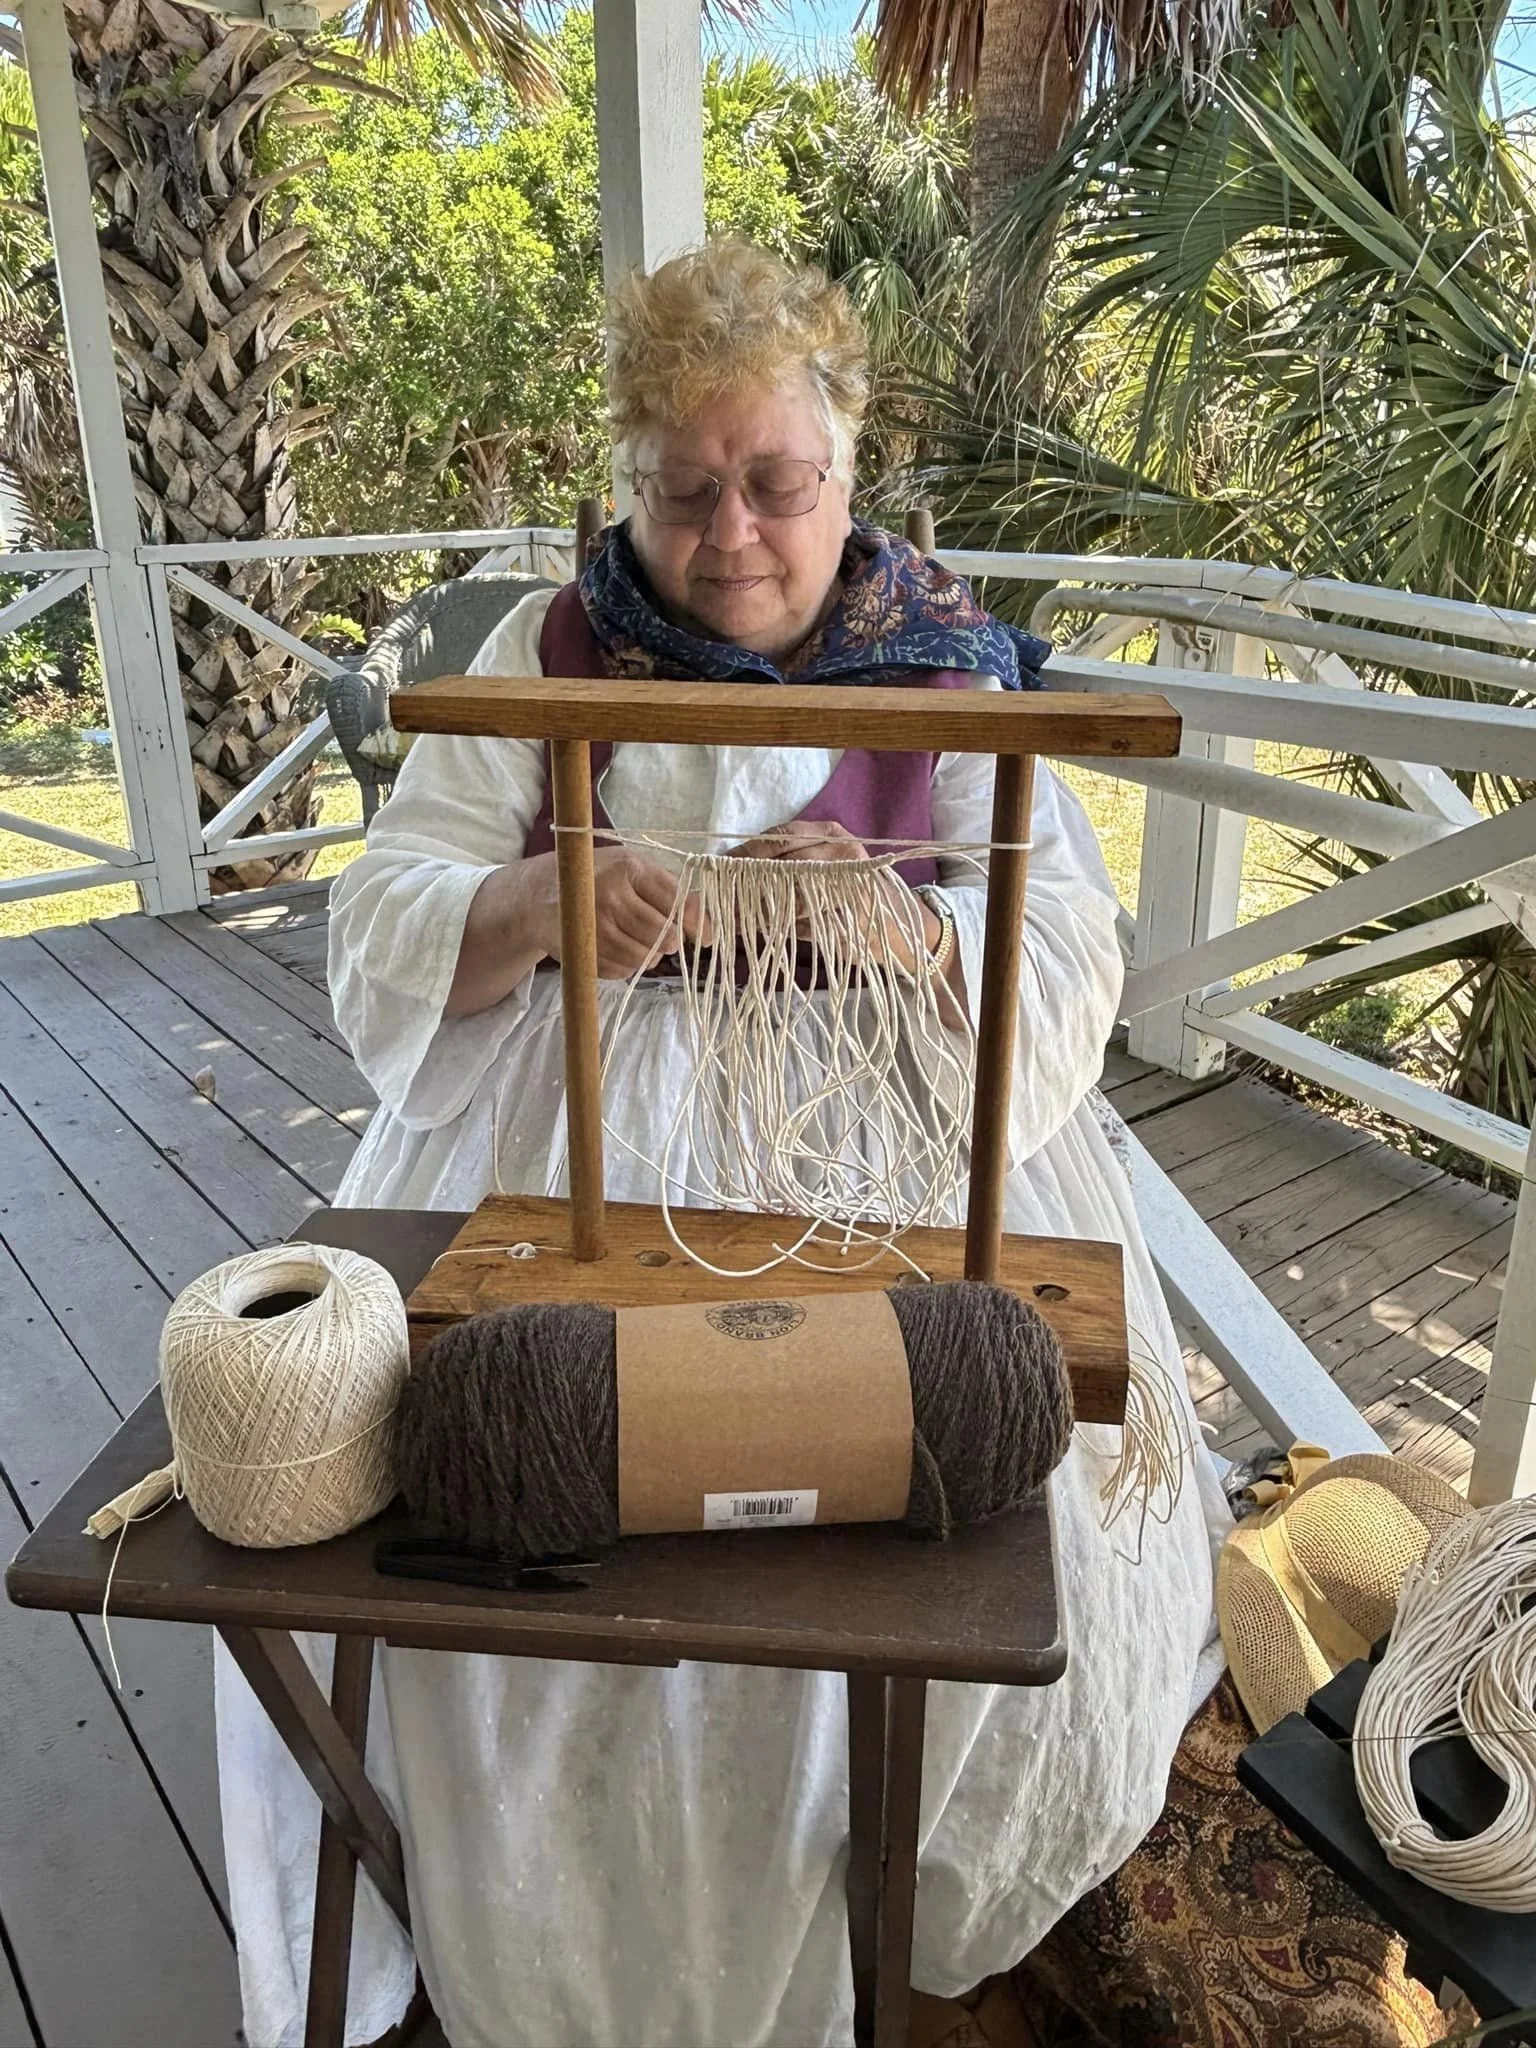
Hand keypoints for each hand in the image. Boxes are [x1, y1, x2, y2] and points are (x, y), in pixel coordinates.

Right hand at [517, 845, 709, 978]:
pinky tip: (618, 947)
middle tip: (667, 938)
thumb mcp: (632, 867)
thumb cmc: (597, 877)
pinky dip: (628, 965)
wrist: (539, 896)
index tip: (708, 937)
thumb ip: (670, 889)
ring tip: (641, 941)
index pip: (678, 904)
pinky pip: (622, 971)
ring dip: (650, 956)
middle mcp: (610, 896)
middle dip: (671, 942)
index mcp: (628, 869)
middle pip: (664, 936)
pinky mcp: (583, 952)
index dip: (699, 925)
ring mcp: (595, 928)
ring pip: (645, 958)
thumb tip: (709, 927)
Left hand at [728, 819, 938, 972]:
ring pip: (793, 891)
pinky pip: (808, 919)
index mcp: (829, 834)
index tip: (719, 868)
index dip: (746, 852)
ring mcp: (849, 881)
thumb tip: (732, 874)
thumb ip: (785, 868)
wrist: (897, 929)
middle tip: (723, 896)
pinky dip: (787, 927)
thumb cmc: (850, 898)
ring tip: (742, 917)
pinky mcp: (853, 912)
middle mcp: (841, 850)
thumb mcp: (820, 872)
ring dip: (764, 907)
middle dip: (749, 880)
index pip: (780, 836)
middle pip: (783, 860)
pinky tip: (774, 930)